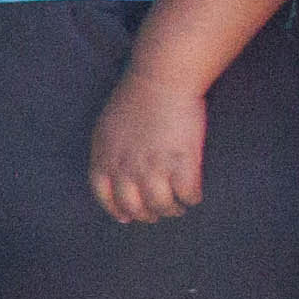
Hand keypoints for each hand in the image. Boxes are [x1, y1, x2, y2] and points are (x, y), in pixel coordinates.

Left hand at [89, 65, 211, 224]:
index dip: (117, 210)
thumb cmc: (133, 100)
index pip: (105, 197)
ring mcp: (154, 169)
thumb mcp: (106, 129)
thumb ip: (106, 154)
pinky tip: (193, 194)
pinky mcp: (182, 164)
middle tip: (158, 212)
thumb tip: (112, 177)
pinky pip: (188, 195)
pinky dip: (192, 199)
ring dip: (172, 209)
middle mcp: (127, 169)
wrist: (160, 81)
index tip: (127, 217)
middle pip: (135, 207)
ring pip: (163, 206)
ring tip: (178, 205)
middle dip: (148, 215)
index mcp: (105, 160)